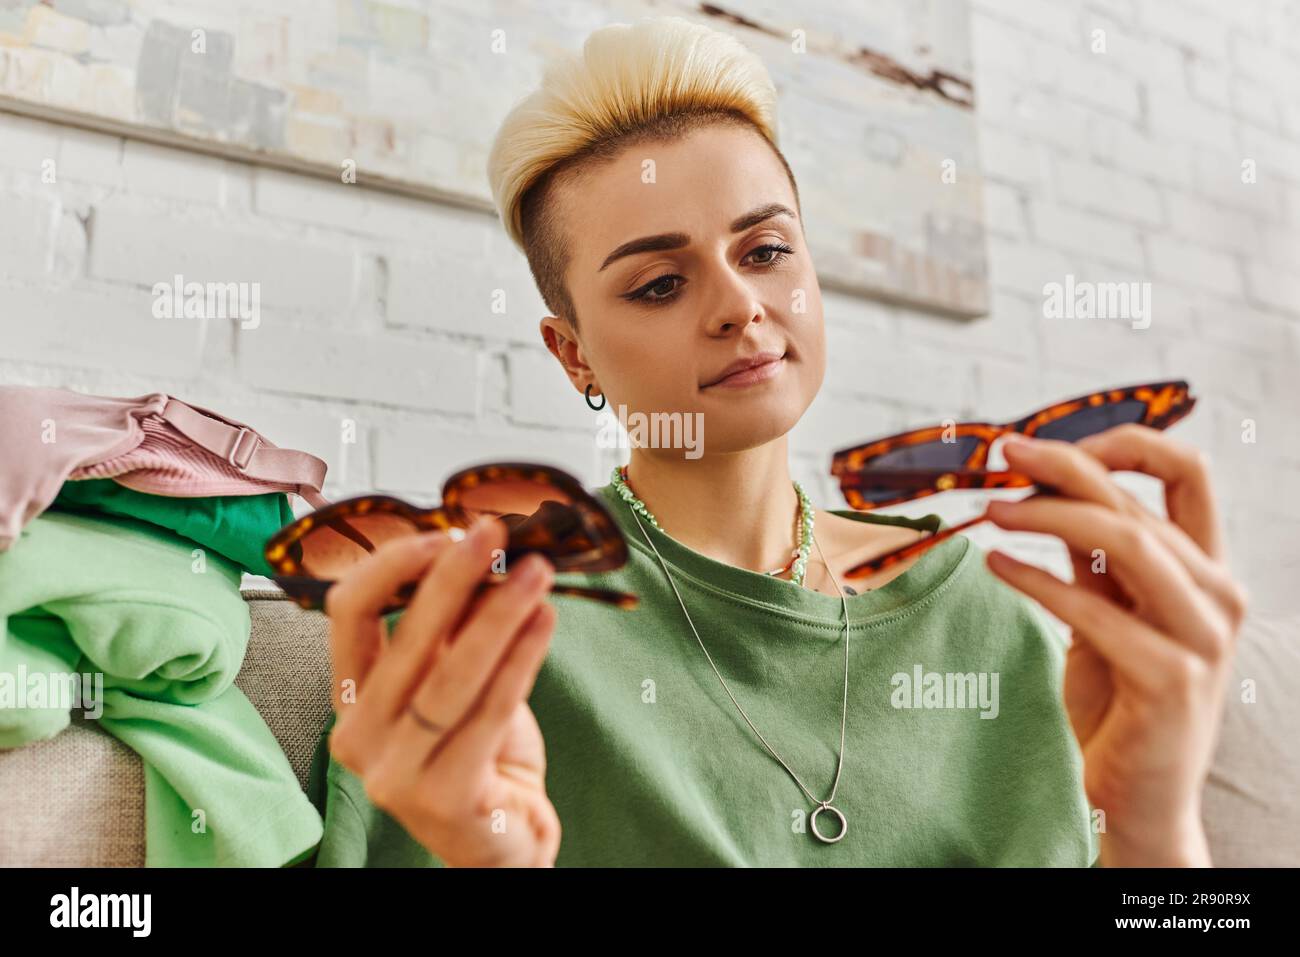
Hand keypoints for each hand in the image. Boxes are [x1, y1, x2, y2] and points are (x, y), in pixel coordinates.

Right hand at [323, 516, 561, 866]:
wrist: (502, 840)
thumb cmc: (477, 755)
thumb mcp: (457, 680)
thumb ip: (456, 626)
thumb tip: (481, 553)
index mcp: (351, 699)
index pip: (349, 613)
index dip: (393, 565)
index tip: (444, 532)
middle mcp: (358, 738)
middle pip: (403, 638)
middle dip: (452, 575)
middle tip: (494, 533)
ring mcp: (395, 774)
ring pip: (449, 674)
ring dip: (498, 613)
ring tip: (537, 571)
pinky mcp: (444, 797)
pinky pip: (488, 711)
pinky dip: (521, 659)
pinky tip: (544, 620)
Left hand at [981, 425, 1248, 866]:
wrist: (1134, 798)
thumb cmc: (1117, 703)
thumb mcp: (1105, 616)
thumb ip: (1091, 560)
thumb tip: (1044, 488)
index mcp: (1206, 571)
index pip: (1187, 473)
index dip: (1124, 443)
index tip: (1054, 441)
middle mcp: (1216, 596)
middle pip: (1137, 502)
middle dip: (1061, 468)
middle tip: (1000, 455)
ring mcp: (1201, 638)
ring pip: (1125, 541)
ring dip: (1048, 515)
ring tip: (991, 508)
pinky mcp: (1169, 679)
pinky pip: (1094, 609)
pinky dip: (1036, 580)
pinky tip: (994, 564)